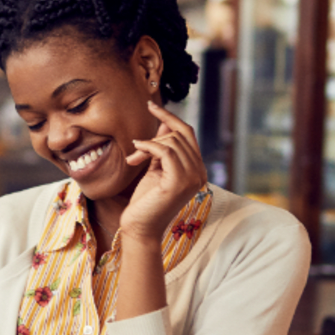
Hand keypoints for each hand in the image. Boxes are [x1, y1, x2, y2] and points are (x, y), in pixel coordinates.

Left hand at [119, 102, 207, 244]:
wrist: (139, 228)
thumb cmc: (146, 201)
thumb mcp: (155, 168)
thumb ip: (162, 147)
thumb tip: (165, 122)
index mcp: (197, 169)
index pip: (188, 134)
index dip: (170, 117)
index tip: (151, 106)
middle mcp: (200, 173)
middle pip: (180, 135)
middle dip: (155, 136)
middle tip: (135, 150)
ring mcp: (193, 178)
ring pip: (172, 141)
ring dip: (148, 145)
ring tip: (133, 159)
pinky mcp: (179, 182)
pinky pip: (165, 151)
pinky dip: (147, 148)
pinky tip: (134, 157)